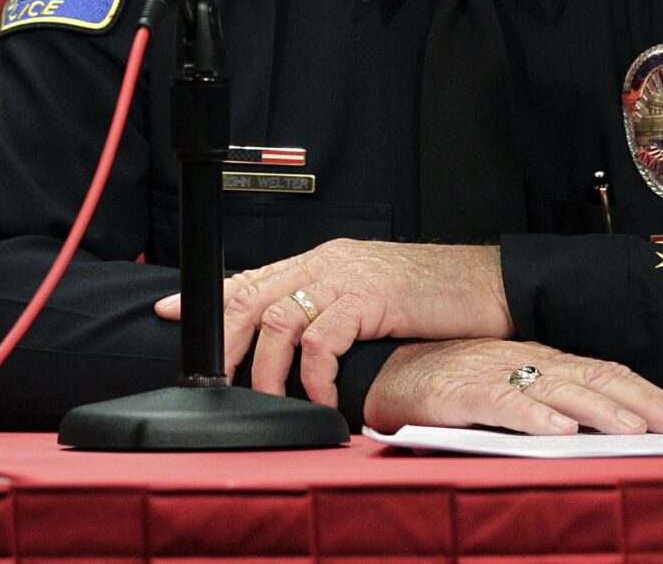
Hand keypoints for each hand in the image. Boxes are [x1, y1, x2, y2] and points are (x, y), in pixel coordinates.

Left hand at [154, 239, 511, 406]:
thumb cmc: (437, 298)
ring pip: (278, 318)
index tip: (169, 311)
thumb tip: (300, 347)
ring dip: (266, 368)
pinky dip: (313, 374)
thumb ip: (334, 312)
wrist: (493, 284)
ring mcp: (347, 276)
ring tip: (270, 401)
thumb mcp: (374, 299)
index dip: (207, 296)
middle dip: (222, 339)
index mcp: (324, 260)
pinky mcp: (370, 297)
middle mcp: (327, 261)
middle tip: (213, 379)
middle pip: (252, 295)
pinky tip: (319, 399)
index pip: (253, 275)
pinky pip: (322, 339)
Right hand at [363, 339, 662, 435]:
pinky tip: (559, 430)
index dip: (645, 393)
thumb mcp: (505, 391)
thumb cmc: (444, 386)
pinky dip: (533, 416)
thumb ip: (545, 404)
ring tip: (634, 430)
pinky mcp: (459, 392)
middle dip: (641, 401)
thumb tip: (599, 432)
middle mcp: (521, 361)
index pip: (602, 372)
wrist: (380, 373)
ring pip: (555, 389)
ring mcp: (491, 373)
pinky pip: (502, 403)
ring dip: (598, 409)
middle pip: (592, 378)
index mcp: (536, 360)